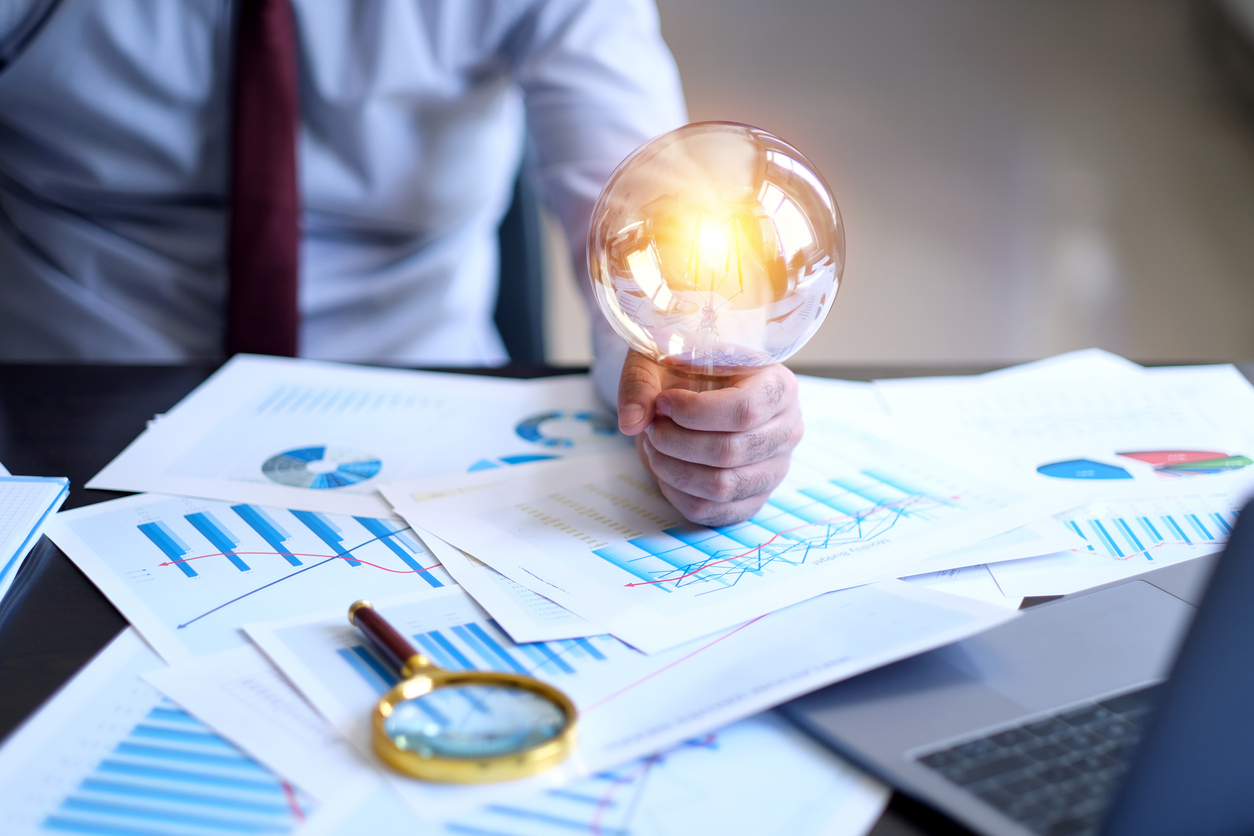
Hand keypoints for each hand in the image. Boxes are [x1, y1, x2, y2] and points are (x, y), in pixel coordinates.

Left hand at [617, 350, 802, 526]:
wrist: (697, 390)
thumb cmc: (686, 370)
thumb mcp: (660, 359)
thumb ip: (640, 383)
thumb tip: (631, 423)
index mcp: (779, 386)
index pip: (744, 410)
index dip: (694, 412)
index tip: (662, 402)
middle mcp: (787, 429)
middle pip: (730, 452)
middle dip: (675, 442)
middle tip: (651, 427)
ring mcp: (775, 468)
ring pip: (722, 487)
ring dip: (674, 470)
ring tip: (654, 446)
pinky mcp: (755, 497)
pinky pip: (715, 512)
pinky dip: (679, 494)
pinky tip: (665, 468)